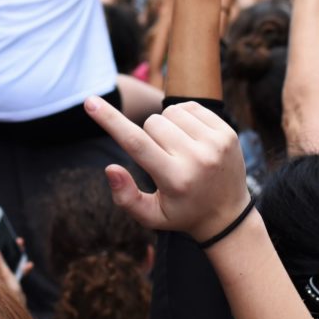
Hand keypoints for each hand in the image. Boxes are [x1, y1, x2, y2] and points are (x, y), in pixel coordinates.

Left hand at [0, 238, 32, 307]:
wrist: (14, 310)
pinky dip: (23, 268)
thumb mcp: (5, 275)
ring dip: (18, 256)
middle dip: (11, 248)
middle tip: (18, 239)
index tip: (2, 233)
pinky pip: (18, 272)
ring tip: (22, 248)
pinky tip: (29, 265)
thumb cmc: (8, 292)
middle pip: (5, 257)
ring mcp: (6, 278)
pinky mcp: (12, 283)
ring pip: (12, 263)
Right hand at [84, 97, 249, 241]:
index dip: (110, 120)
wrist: (228, 215)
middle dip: (148, 134)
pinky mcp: (228, 132)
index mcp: (175, 179)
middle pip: (152, 123)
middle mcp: (197, 159)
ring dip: (166, 125)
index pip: (135, 143)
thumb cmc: (181, 213)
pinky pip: (191, 107)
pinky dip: (183, 118)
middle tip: (161, 156)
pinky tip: (190, 138)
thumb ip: (125, 197)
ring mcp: (216, 143)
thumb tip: (110, 167)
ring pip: (170, 112)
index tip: (90, 102)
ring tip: (177, 148)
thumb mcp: (150, 216)